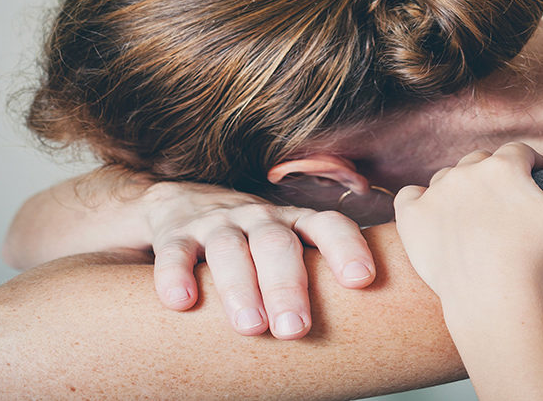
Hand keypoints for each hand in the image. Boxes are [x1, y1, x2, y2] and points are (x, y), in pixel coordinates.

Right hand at [142, 181, 376, 338]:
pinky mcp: (176, 234)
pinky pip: (176, 252)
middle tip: (297, 329)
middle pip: (277, 244)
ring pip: (230, 249)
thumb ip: (316, 277)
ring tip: (251, 328)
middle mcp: (260, 218)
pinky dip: (177, 275)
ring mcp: (218, 224)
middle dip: (289, 286)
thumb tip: (365, 336)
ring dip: (240, 288)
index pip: (327, 225)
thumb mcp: (289, 249)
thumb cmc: (255, 244)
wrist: (183, 205)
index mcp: (296, 222)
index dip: (347, 247)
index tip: (361, 279)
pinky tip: (182, 302)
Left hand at [393, 141, 542, 305]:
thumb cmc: (535, 256)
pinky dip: (420, 203)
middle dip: (495, 177)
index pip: (519, 153)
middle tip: (506, 207)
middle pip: (482, 163)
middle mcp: (466, 171)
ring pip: (448, 179)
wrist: (491, 294)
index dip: (531, 167)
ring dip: (460, 190)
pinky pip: (409, 197)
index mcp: (504, 165)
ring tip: (474, 217)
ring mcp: (435, 192)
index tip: (537, 185)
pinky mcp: (412, 217)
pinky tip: (434, 217)